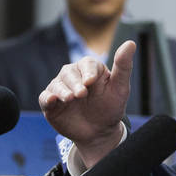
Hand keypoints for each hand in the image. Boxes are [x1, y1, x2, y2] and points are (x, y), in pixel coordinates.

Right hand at [39, 40, 133, 165]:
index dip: (88, 71)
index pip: (87, 64)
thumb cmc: (110, 107)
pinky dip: (47, 98)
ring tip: (70, 98)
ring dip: (62, 90)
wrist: (99, 132)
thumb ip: (123, 66)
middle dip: (75, 83)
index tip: (91, 81)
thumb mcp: (120, 88)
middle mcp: (73, 76)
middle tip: (81, 94)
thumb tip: (131, 43)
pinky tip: (51, 100)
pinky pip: (45, 97)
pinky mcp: (50, 103)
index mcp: (90, 69)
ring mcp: (61, 89)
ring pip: (56, 84)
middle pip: (69, 73)